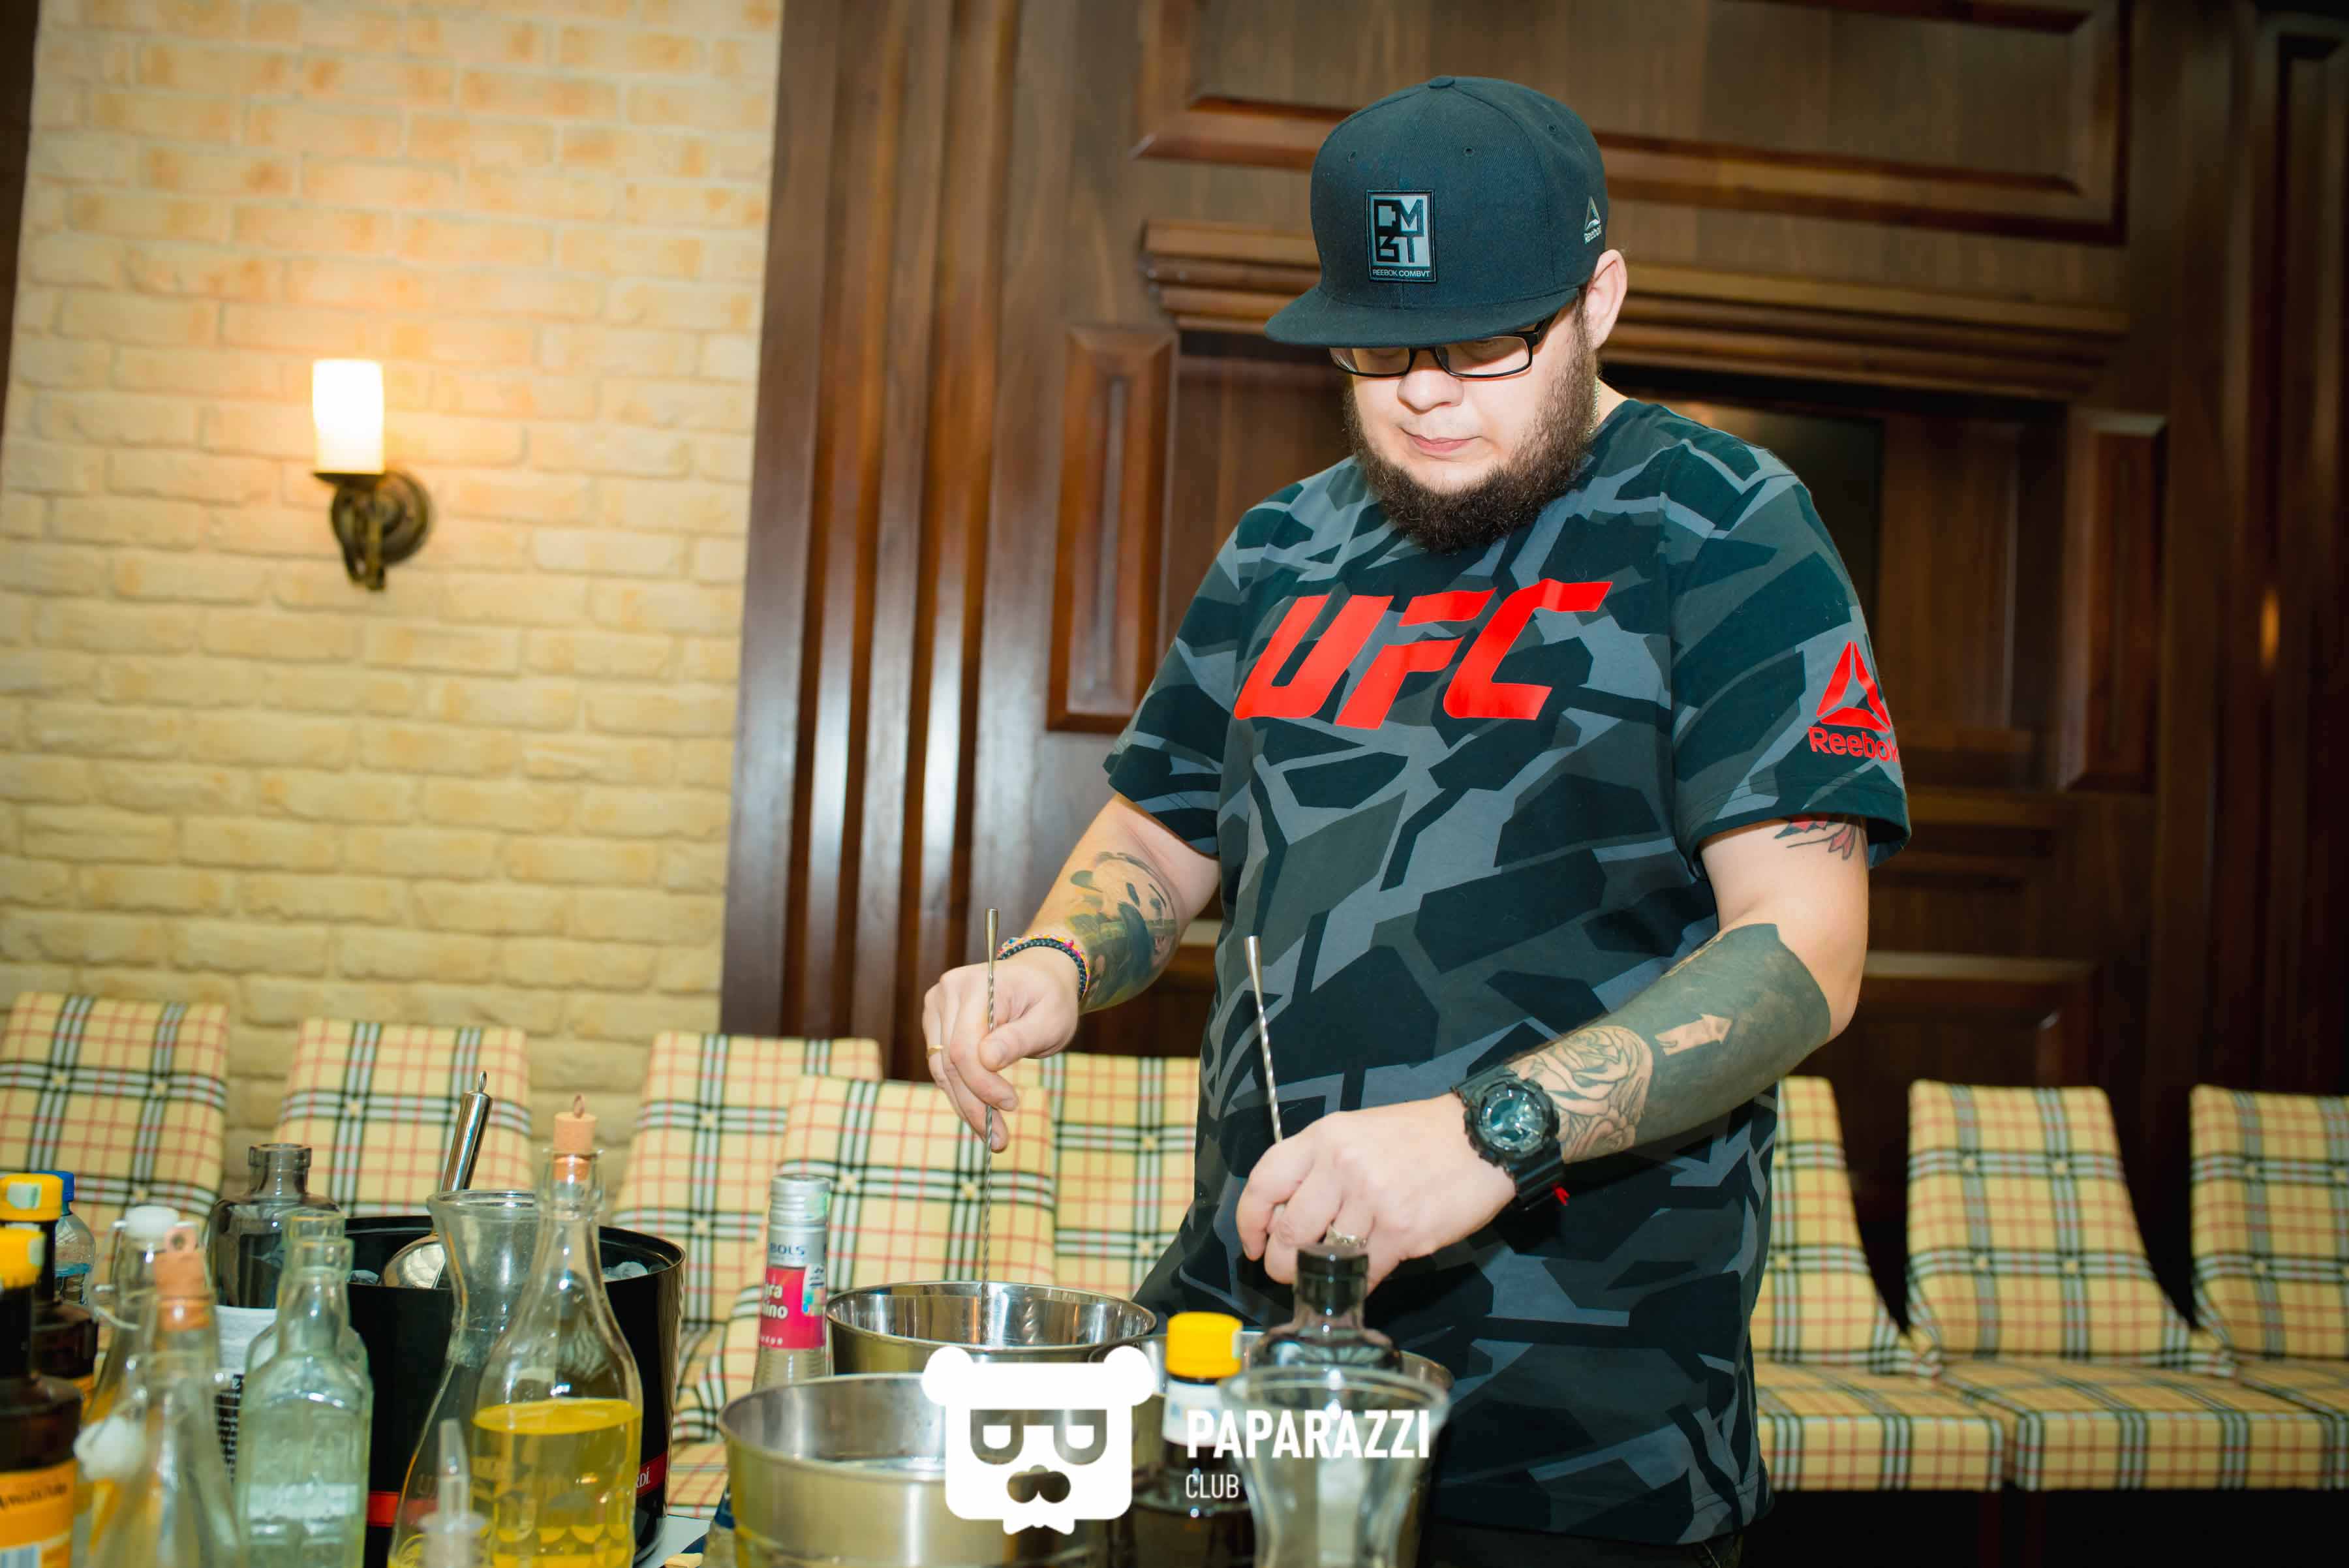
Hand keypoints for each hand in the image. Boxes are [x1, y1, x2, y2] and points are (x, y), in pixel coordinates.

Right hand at [920, 947, 1081, 1149]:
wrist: (1040, 979)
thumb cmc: (1050, 999)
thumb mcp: (1050, 1019)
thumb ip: (1019, 1039)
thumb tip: (987, 1060)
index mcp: (977, 984)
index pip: (965, 1046)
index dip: (983, 1083)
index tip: (1011, 1105)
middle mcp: (948, 991)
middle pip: (950, 1061)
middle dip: (975, 1104)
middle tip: (999, 1140)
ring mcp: (938, 1007)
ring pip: (942, 1069)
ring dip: (966, 1106)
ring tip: (992, 1136)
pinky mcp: (936, 1024)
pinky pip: (943, 1067)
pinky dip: (961, 1093)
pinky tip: (980, 1116)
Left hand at [1236, 1095, 1514, 1290]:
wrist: (1482, 1137)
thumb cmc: (1417, 1137)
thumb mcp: (1356, 1132)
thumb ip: (1319, 1167)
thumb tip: (1284, 1217)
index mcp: (1324, 1137)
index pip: (1264, 1182)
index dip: (1249, 1222)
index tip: (1253, 1245)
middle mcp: (1342, 1165)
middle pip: (1288, 1231)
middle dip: (1280, 1264)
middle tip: (1287, 1273)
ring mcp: (1373, 1199)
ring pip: (1323, 1257)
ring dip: (1317, 1278)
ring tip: (1323, 1279)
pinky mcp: (1403, 1230)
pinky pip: (1364, 1272)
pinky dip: (1356, 1285)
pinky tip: (1361, 1279)